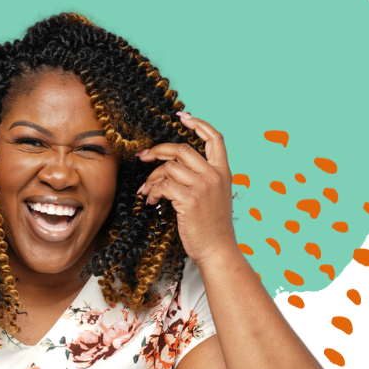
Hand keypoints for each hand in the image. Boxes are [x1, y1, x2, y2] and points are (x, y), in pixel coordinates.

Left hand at [136, 111, 236, 267]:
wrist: (217, 251)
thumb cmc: (213, 228)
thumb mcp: (216, 197)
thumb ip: (203, 179)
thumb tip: (175, 167)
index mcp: (224, 172)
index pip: (215, 138)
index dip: (198, 124)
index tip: (182, 117)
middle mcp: (214, 176)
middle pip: (182, 149)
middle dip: (159, 150)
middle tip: (144, 156)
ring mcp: (203, 187)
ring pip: (169, 167)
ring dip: (152, 178)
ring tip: (147, 190)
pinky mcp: (189, 200)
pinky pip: (164, 185)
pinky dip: (153, 191)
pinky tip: (151, 200)